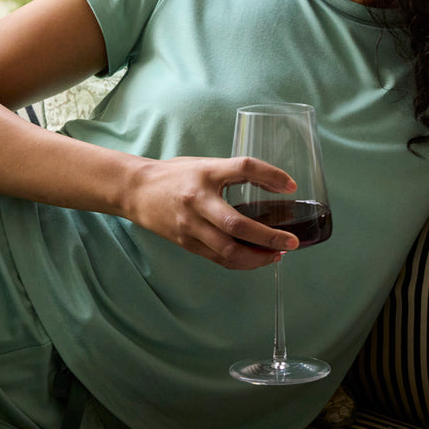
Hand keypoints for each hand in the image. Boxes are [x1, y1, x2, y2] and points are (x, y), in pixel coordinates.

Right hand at [122, 155, 299, 268]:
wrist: (136, 191)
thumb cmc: (175, 175)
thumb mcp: (205, 165)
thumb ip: (233, 173)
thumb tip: (275, 185)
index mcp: (206, 173)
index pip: (243, 167)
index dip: (270, 175)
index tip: (291, 185)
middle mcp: (198, 200)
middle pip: (237, 223)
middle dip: (269, 237)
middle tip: (292, 242)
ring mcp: (190, 226)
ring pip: (228, 250)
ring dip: (258, 257)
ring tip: (278, 255)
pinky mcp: (186, 243)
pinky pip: (218, 258)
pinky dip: (241, 262)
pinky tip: (256, 259)